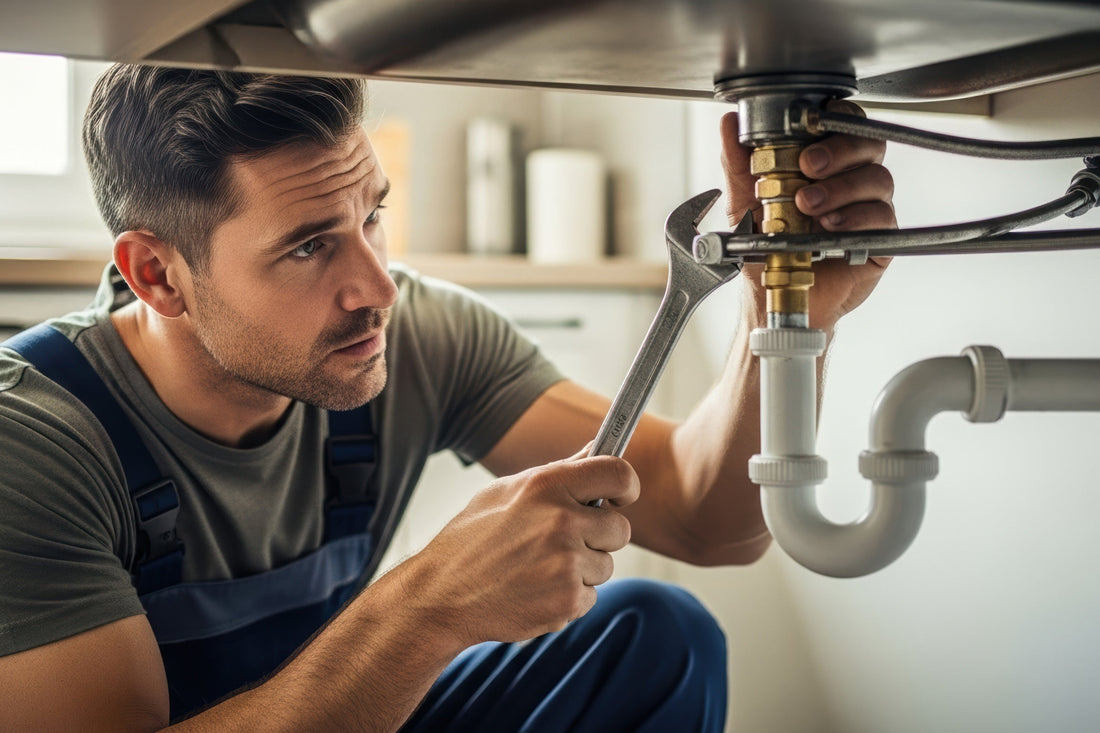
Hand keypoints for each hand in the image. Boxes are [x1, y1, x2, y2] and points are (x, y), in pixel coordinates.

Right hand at [409, 446, 638, 645]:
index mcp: (547, 485)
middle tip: (566, 544)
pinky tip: (534, 591)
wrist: (440, 594)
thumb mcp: (507, 492)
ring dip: (581, 571)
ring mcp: (566, 562)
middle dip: (601, 538)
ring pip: (605, 566)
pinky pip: (590, 597)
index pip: (619, 473)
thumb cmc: (471, 539)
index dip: (627, 486)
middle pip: (621, 528)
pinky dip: (568, 599)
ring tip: (537, 569)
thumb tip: (596, 450)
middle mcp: (562, 520)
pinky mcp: (566, 600)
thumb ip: (558, 472)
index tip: (621, 497)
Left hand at [721, 99, 896, 329]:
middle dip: (838, 149)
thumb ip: (738, 162)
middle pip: (868, 144)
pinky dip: (856, 218)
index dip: (836, 117)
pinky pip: (882, 218)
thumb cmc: (765, 247)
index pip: (845, 124)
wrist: (773, 295)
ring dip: (841, 187)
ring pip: (877, 179)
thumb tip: (730, 123)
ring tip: (808, 206)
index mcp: (825, 163)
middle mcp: (852, 180)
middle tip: (807, 165)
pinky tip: (829, 227)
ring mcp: (868, 209)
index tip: (811, 124)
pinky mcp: (878, 240)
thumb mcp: (743, 201)